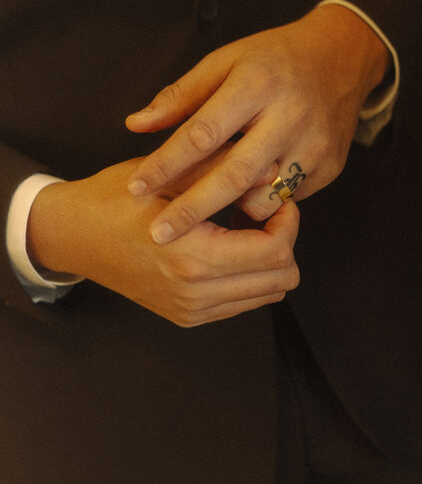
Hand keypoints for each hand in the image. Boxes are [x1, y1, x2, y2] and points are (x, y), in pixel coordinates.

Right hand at [27, 159, 299, 327]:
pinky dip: (250, 274)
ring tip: (245, 225)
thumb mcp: (166, 172)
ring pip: (268, 294)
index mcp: (191, 258)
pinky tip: (228, 244)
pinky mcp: (188, 316)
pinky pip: (243, 302)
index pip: (275, 252)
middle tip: (264, 209)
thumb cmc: (114, 198)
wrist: (71, 236)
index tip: (274, 195)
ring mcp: (192, 310)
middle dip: (284, 240)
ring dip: (269, 259)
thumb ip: (222, 167)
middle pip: (281, 279)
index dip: (288, 221)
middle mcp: (195, 293)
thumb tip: (275, 169)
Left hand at [125, 5, 389, 241]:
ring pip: (264, 198)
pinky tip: (246, 196)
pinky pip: (288, 199)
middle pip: (234, 175)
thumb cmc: (273, 59)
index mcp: (257, 84)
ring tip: (204, 212)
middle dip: (192, 209)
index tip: (136, 187)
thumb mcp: (226, 61)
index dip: (166, 163)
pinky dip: (262, 202)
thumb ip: (181, 96)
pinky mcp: (331, 166)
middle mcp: (290, 116)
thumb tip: (136, 126)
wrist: (343, 57)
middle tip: (159, 234)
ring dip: (231, 210)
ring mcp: (315, 145)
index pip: (202, 133)